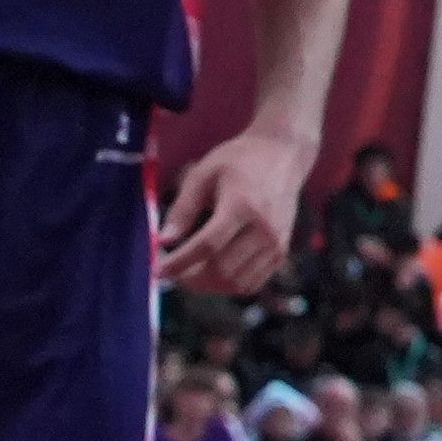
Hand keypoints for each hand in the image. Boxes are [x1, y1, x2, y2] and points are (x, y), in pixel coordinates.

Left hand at [154, 122, 305, 297]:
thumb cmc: (238, 161)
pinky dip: (228, 286)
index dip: (180, 262)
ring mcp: (276, 242)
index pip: (207, 245)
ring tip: (189, 272)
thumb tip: (163, 240)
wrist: (283, 154)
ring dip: (207, 285)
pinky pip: (251, 284)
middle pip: (222, 269)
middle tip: (172, 270)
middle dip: (190, 277)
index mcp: (242, 204)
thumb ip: (183, 208)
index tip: (158, 270)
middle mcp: (264, 227)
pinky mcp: (281, 251)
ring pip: (236, 283)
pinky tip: (213, 272)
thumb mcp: (203, 174)